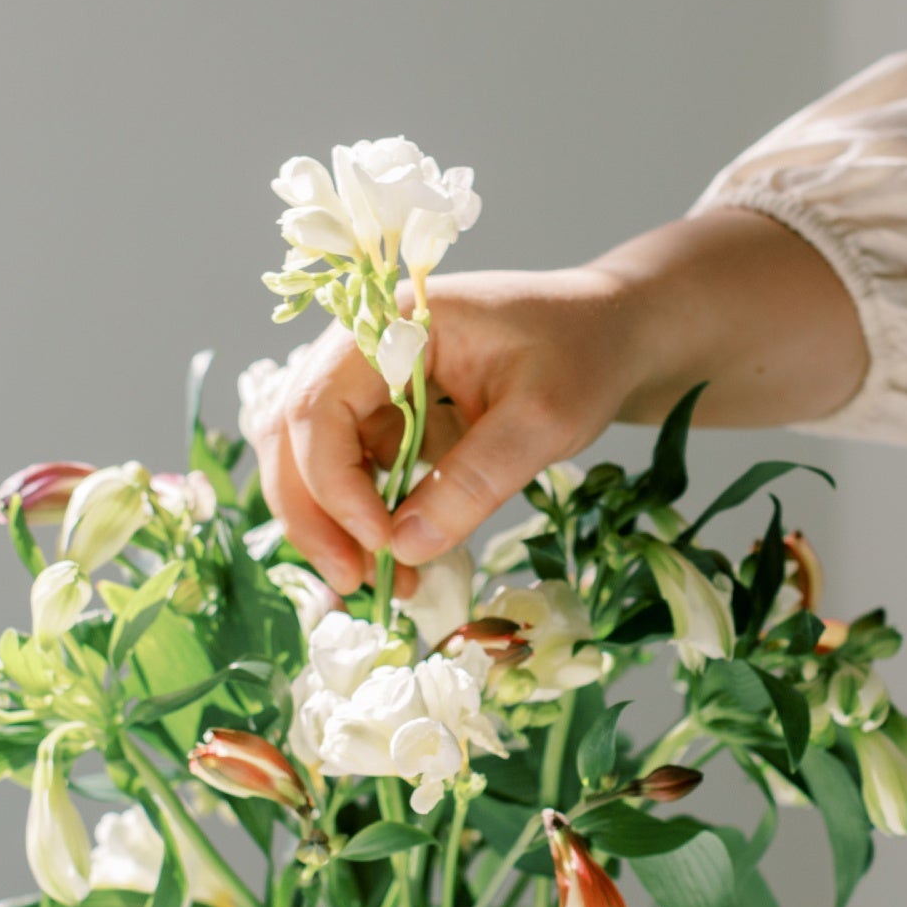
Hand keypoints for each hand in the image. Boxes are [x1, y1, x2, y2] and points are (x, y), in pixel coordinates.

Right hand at [249, 209, 866, 594]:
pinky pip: (351, 474)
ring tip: (377, 582)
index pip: (319, 406)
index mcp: (392, 322)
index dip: (336, 484)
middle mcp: (363, 349)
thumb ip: (475, 478)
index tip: (384, 544)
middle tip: (354, 584)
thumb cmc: (585, 355)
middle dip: (314, 515)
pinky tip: (398, 561)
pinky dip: (361, 522)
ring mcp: (370, 385)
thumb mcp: (544, 419)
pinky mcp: (387, 420)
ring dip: (330, 525)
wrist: (613, 336)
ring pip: (308, 460)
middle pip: (293, 435)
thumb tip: (405, 548)